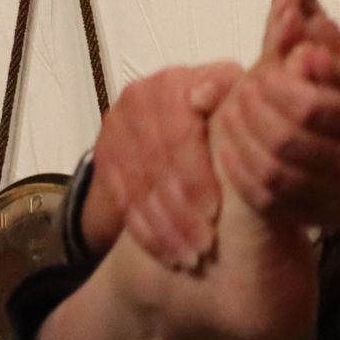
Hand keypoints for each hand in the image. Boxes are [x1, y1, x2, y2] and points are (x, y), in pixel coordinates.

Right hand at [80, 62, 237, 264]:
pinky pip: (124, 201)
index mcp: (175, 83)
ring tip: (191, 257)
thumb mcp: (233, 102)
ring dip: (166, 229)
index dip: (196, 176)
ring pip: (141, 187)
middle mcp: (140, 98)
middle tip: (205, 246)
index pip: (179, 133)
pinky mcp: (105, 155)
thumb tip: (212, 97)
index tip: (214, 212)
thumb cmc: (218, 116)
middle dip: (183, 211)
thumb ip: (234, 101)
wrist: (170, 120)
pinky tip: (168, 254)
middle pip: (158, 165)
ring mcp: (117, 127)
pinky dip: (148, 233)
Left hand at [213, 14, 339, 248]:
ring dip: (240, 141)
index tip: (263, 73)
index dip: (277, 88)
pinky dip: (240, 175)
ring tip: (230, 114)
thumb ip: (336, 69)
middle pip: (286, 141)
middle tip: (241, 91)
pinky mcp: (310, 216)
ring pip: (272, 174)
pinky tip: (229, 149)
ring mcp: (330, 197)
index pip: (312, 107)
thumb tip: (300, 52)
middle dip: (253, 112)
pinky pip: (267, 201)